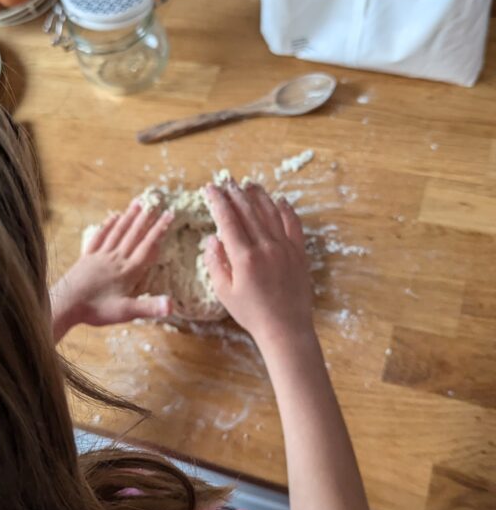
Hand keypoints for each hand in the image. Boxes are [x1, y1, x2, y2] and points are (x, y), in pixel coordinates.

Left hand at [51, 201, 173, 340]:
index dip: (159, 230)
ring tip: (137, 204)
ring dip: (128, 218)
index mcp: (127, 271)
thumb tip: (172, 304)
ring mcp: (100, 256)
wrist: (65, 304)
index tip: (168, 214)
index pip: (147, 246)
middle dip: (145, 219)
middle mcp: (115, 259)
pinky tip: (112, 217)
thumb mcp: (126, 312)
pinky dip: (107, 226)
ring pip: (117, 232)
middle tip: (154, 203)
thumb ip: (149, 307)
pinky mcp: (87, 257)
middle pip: (133, 235)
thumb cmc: (96, 310)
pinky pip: (99, 237)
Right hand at [204, 180, 313, 346]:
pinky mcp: (299, 252)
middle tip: (226, 181)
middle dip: (235, 193)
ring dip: (258, 196)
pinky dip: (286, 209)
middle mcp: (266, 247)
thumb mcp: (224, 292)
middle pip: (248, 211)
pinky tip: (279, 200)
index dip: (217, 201)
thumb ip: (215, 263)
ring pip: (270, 212)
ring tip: (248, 184)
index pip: (228, 220)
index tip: (209, 189)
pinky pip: (293, 224)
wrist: (286, 328)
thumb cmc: (251, 314)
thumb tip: (212, 239)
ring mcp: (285, 248)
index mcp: (244, 257)